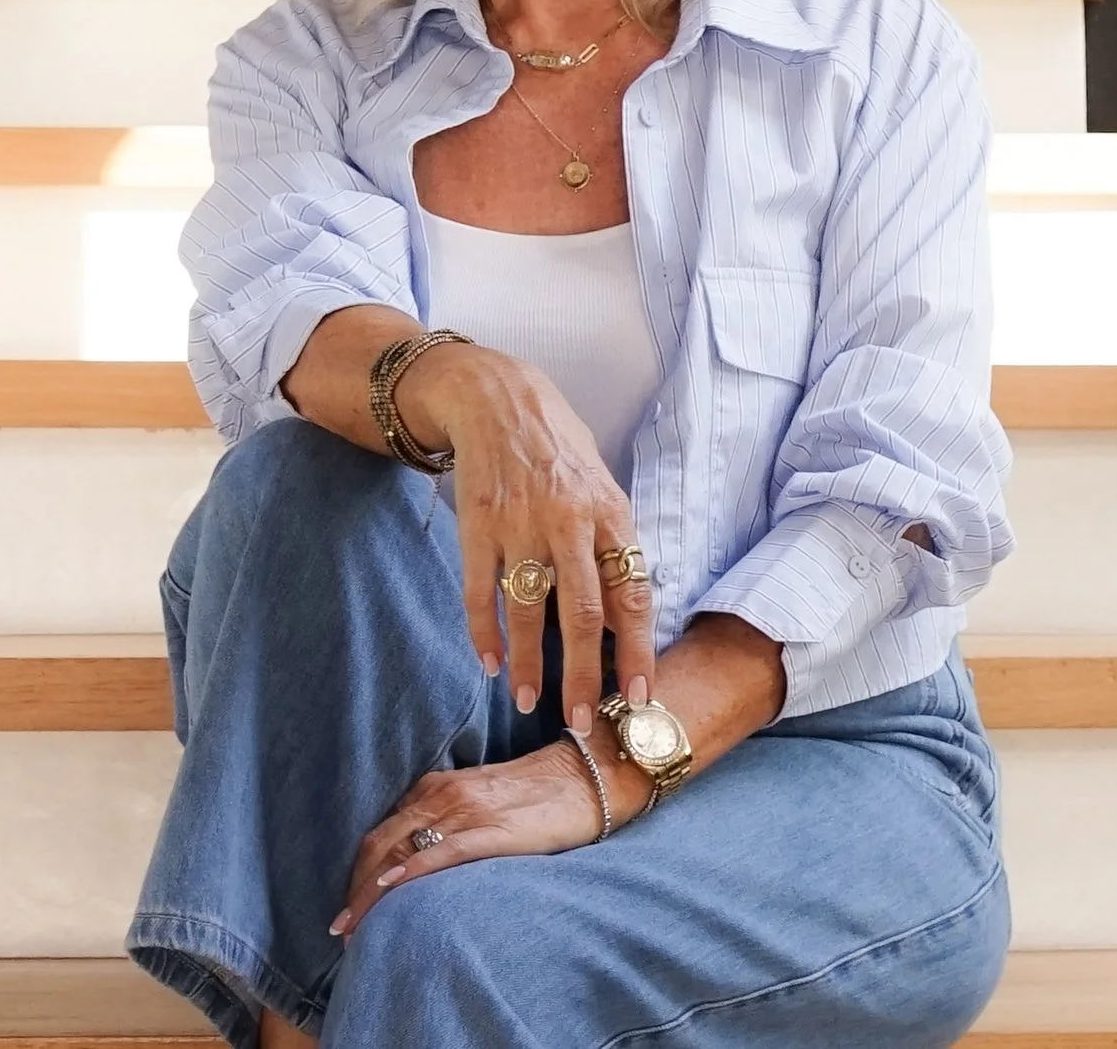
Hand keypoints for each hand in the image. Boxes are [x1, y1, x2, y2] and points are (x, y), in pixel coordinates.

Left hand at [329, 732, 649, 937]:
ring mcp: (467, 810)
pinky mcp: (494, 830)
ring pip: (402, 850)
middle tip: (341, 926)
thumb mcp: (479, 801)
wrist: (588, 775)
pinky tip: (393, 888)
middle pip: (380, 843)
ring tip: (356, 926)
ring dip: (372, 892)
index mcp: (436, 787)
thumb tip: (415, 860)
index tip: (346, 904)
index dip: (358, 871)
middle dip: (354, 888)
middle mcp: (442, 794)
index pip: (382, 832)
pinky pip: (443, 851)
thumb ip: (447, 821)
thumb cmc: (536, 794)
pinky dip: (412, 869)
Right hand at [397, 346, 656, 731]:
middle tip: (581, 720)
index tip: (639, 695)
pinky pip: (480, 590)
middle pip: (581, 613)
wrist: (496, 398)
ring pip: (526, 608)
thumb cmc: (557, 448)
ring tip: (529, 701)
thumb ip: (612, 544)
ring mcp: (520, 523)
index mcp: (610, 513)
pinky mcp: (477, 525)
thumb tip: (623, 615)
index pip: (631, 594)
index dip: (636, 650)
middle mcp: (568, 521)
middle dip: (582, 674)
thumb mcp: (601, 483)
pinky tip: (488, 663)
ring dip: (528, 662)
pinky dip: (482, 631)